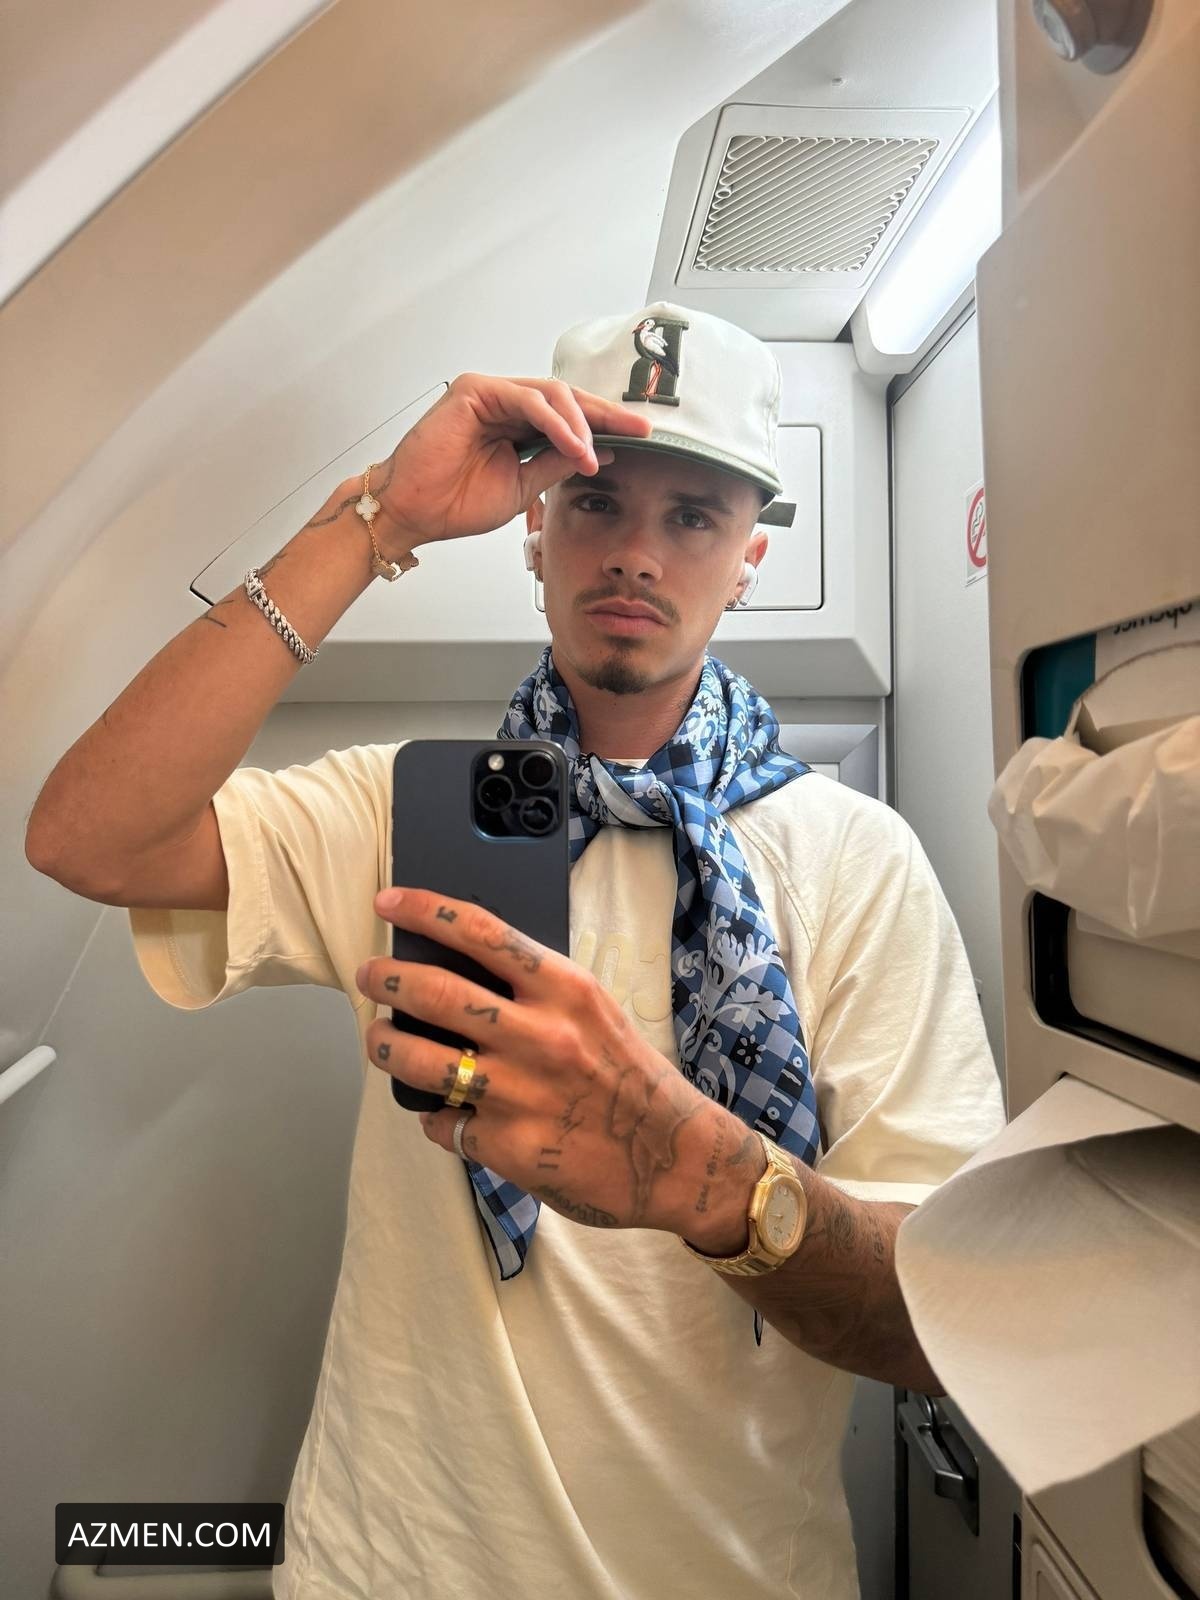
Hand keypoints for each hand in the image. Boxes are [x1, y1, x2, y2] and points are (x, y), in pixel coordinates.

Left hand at [355, 886, 759, 1244]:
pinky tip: (446, 1114)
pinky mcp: (508, 1146)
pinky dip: (437, 1117)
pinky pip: (445, 1124)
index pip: (482, 933)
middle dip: (388, 977)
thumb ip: (538, 991)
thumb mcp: (594, 1012)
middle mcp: (540, 1036)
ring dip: (387, 1047)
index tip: (390, 902)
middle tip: (369, 973)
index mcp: (565, 990)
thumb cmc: (631, 1078)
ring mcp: (520, 1093)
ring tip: (379, 1041)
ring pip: (422, 1062)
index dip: (426, 911)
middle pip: (436, 993)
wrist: (674, 1157)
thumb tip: (466, 970)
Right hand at [366, 374, 653, 554]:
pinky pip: (528, 400)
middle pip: (566, 398)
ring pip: (551, 395)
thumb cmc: (455, 502)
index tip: (640, 436)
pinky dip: (555, 422)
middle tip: (638, 429)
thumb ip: (556, 463)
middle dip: (605, 414)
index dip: (605, 424)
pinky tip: (572, 444)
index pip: (569, 416)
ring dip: (580, 425)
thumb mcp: (523, 486)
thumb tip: (600, 451)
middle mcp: (505, 402)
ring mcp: (489, 393)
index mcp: (516, 423)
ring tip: (593, 455)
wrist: (415, 512)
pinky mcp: (474, 391)